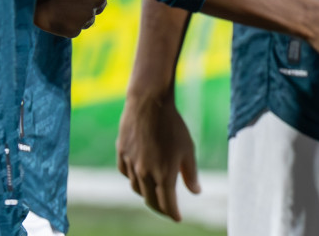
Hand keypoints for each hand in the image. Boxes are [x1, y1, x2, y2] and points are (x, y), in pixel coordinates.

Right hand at [33, 0, 114, 37]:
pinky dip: (64, 25)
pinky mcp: (73, 29)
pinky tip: (52, 15)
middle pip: (98, 5)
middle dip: (86, 4)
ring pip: (86, 19)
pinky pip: (73, 30)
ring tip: (56, 7)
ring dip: (75, 16)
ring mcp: (87, 15)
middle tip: (66, 0)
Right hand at [117, 91, 199, 221]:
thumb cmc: (173, 124)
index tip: (177, 217)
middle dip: (160, 208)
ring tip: (154, 192)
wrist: (149, 102)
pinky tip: (139, 175)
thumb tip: (196, 191)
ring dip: (146, 194)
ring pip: (137, 188)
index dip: (173, 213)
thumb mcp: (187, 149)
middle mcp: (146, 173)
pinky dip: (133, 178)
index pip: (168, 204)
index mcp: (164, 174)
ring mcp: (132, 163)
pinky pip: (126, 173)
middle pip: (151, 201)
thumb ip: (191, 173)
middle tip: (167, 209)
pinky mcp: (121, 152)